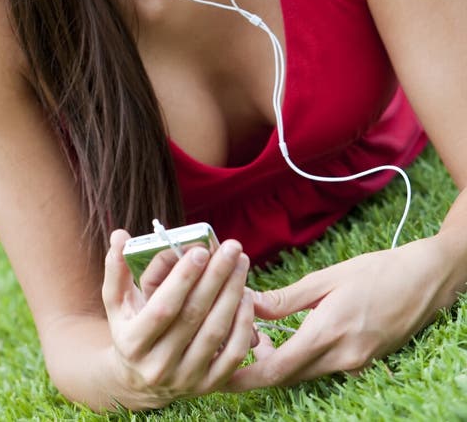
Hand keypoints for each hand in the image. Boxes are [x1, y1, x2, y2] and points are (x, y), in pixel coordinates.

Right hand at [101, 229, 258, 408]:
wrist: (139, 381)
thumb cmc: (129, 328)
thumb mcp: (116, 303)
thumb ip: (116, 268)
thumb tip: (119, 235)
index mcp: (132, 343)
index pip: (163, 308)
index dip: (183, 279)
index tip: (201, 250)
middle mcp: (158, 366)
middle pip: (193, 317)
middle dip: (216, 277)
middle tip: (231, 248)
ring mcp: (185, 379)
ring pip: (216, 333)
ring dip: (232, 294)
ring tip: (241, 264)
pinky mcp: (208, 386)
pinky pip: (232, 355)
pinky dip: (242, 325)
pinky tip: (246, 296)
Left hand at [230, 237, 450, 390]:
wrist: (425, 280)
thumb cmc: (377, 270)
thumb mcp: (328, 277)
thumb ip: (288, 298)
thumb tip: (250, 305)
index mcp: (329, 332)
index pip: (278, 369)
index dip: (246, 376)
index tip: (222, 374)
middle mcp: (343, 357)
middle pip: (288, 376)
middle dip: (258, 365)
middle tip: (236, 342)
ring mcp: (355, 364)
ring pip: (305, 373)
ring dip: (280, 361)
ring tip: (261, 336)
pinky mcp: (363, 361)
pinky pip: (323, 367)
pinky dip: (302, 358)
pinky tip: (292, 336)